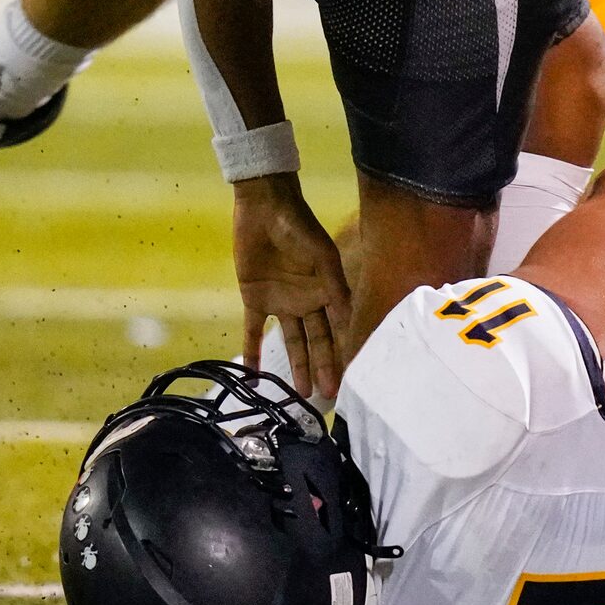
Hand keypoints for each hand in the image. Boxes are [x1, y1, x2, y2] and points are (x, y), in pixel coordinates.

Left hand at [232, 174, 351, 400]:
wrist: (264, 208)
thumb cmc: (299, 227)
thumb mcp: (322, 256)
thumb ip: (335, 287)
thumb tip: (352, 320)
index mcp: (327, 290)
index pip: (339, 327)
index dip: (345, 351)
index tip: (352, 377)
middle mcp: (308, 300)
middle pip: (317, 341)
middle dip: (323, 367)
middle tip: (327, 396)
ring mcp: (282, 302)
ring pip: (291, 341)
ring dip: (295, 366)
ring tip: (301, 394)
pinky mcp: (256, 299)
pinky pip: (254, 330)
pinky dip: (252, 351)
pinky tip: (253, 375)